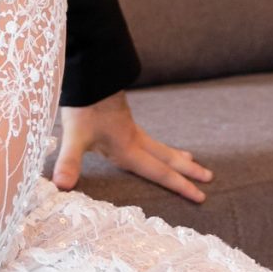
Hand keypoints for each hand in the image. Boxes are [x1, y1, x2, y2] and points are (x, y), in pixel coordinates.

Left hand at [51, 92, 211, 204]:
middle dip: (187, 170)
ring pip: (159, 146)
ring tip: (191, 159)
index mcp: (127, 148)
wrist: (88, 75)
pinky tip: (152, 144)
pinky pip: (148, 137)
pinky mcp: (121, 118)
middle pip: (166, 158)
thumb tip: (62, 186)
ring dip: (176, 156)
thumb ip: (69, 161)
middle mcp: (133, 139)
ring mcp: (129, 127)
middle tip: (209, 178)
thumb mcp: (74, 136)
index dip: (180, 186)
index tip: (201, 196)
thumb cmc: (82, 106)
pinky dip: (160, 145)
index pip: (159, 172)